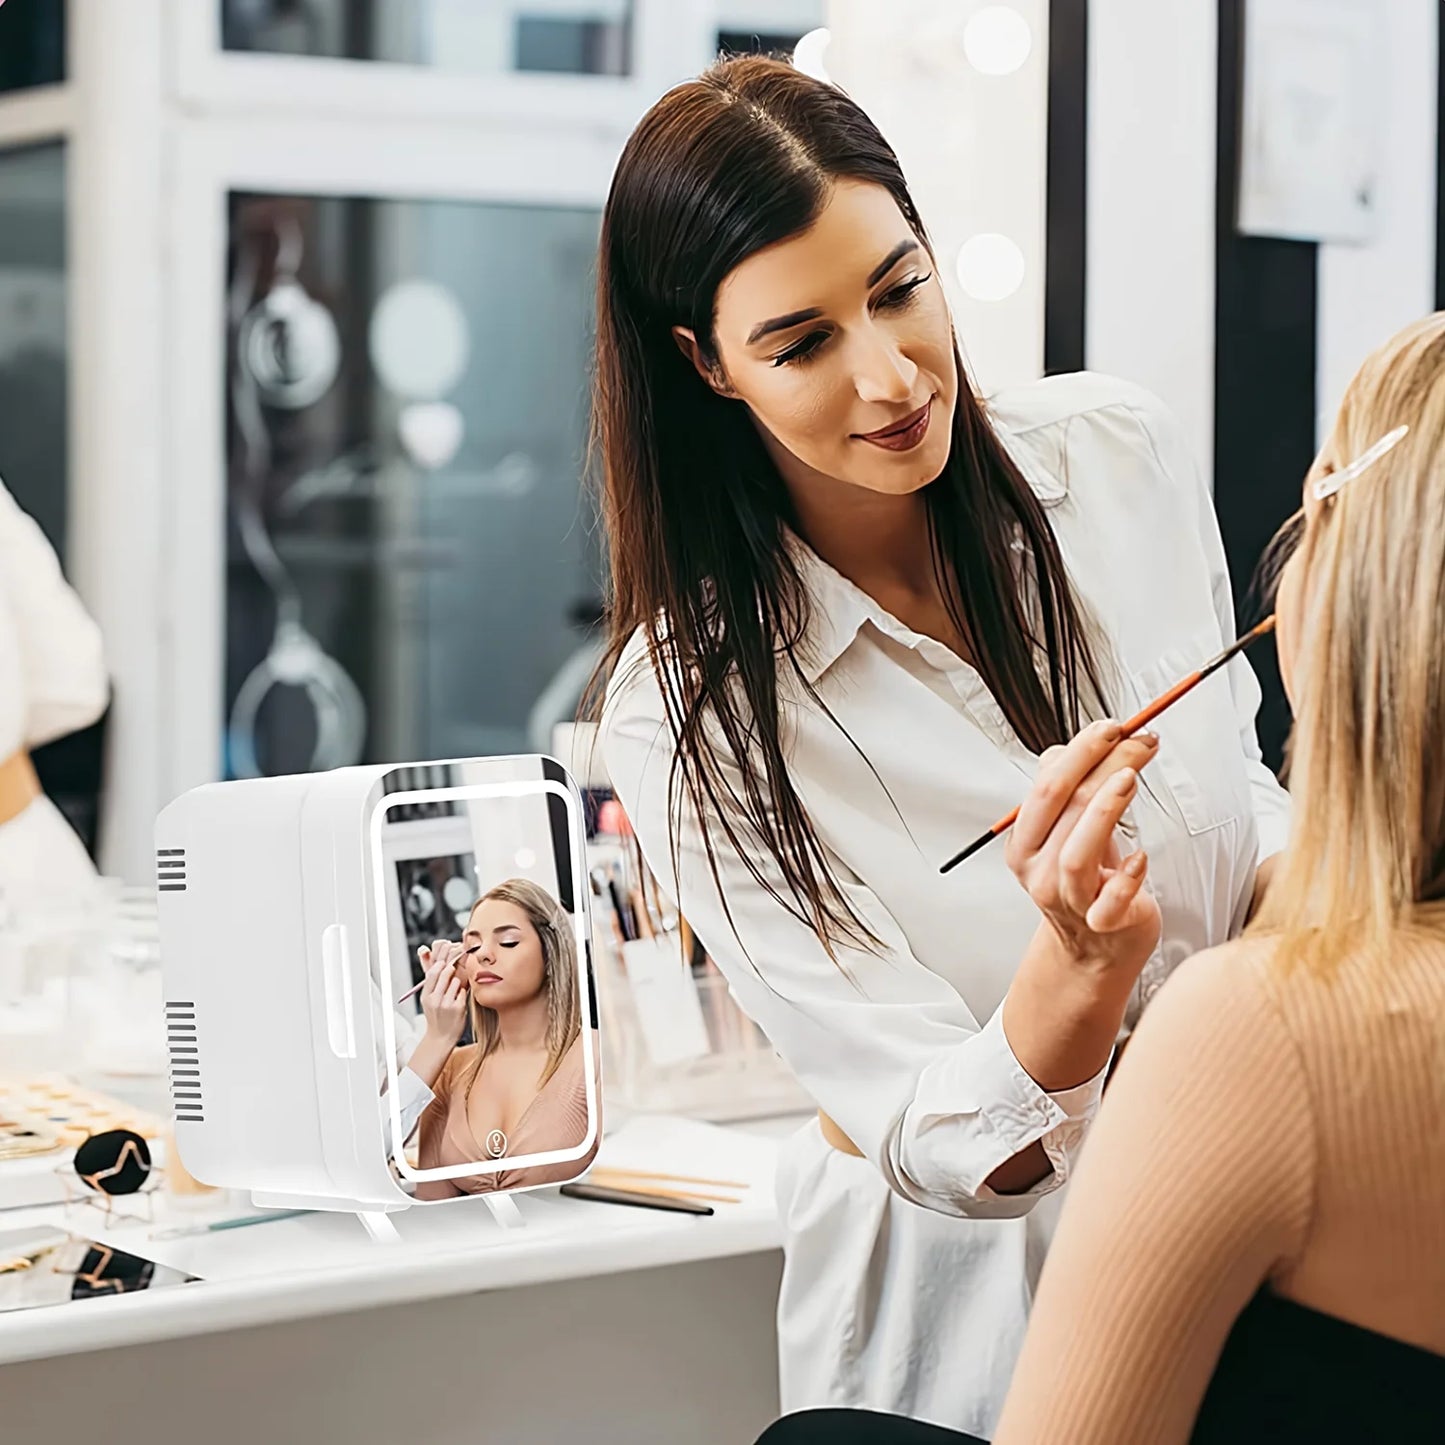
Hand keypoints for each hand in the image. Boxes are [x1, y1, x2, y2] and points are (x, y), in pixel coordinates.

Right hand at [417, 940, 468, 1046]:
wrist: (441, 1038)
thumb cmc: (436, 1016)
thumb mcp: (428, 1001)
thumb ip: (432, 985)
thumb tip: (440, 964)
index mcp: (426, 996)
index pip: (433, 973)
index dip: (440, 964)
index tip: (445, 961)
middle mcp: (435, 1000)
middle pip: (445, 974)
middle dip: (450, 968)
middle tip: (453, 967)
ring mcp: (447, 1004)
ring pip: (456, 981)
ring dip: (457, 984)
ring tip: (454, 992)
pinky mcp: (459, 1008)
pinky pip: (464, 992)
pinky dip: (462, 994)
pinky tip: (459, 1001)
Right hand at [1005, 719, 1162, 984]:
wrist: (1096, 948)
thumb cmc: (1090, 880)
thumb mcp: (1068, 833)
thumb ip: (1067, 792)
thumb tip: (1073, 748)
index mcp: (1024, 844)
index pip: (1046, 787)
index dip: (1080, 751)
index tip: (1114, 727)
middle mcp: (1038, 871)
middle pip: (1062, 808)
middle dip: (1101, 764)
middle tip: (1140, 739)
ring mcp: (1066, 900)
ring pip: (1077, 853)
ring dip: (1104, 810)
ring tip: (1132, 778)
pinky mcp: (1100, 924)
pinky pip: (1109, 901)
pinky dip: (1126, 876)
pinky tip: (1141, 858)